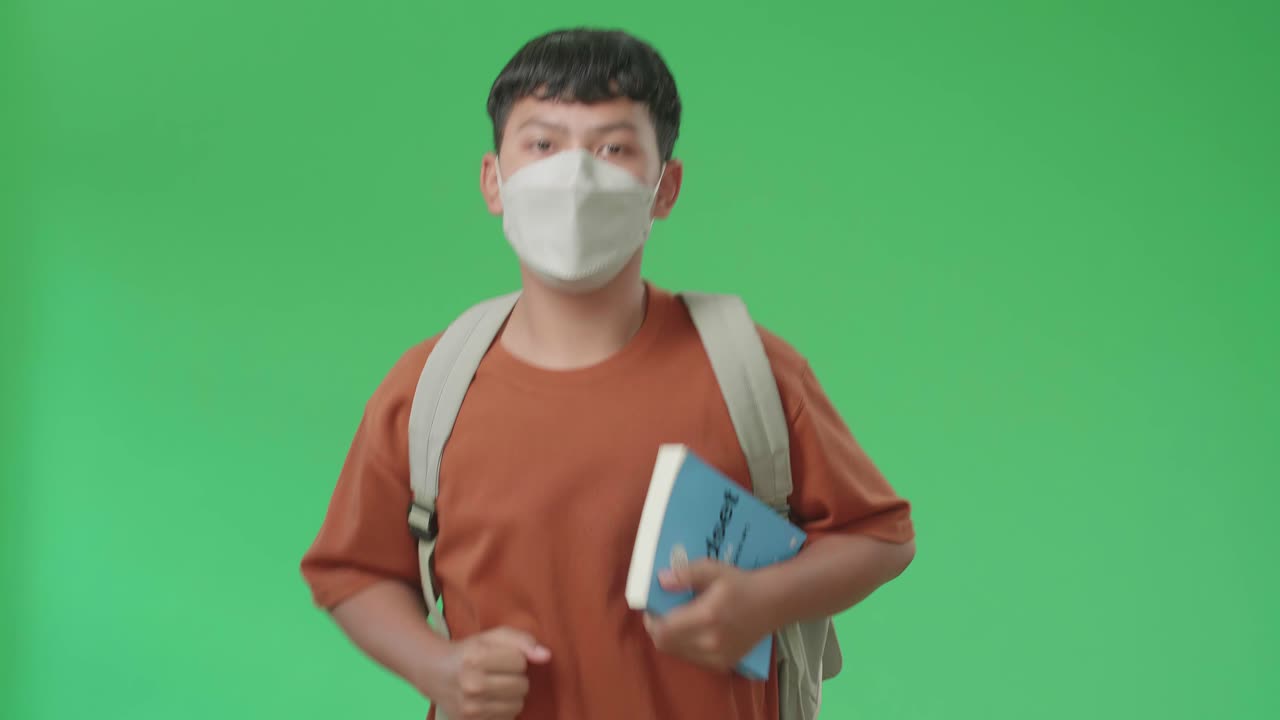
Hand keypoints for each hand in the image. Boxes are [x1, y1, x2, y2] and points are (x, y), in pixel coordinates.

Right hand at [425, 627, 550, 719]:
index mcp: (476, 658)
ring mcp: (471, 708)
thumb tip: (546, 656)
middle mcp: (471, 685)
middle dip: (515, 678)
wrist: (436, 673)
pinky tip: (490, 699)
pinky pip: (508, 718)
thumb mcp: (494, 637)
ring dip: (512, 696)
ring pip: (517, 705)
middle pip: (522, 686)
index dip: (515, 658)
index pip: (520, 662)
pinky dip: (504, 709)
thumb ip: (523, 640)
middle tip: (498, 673)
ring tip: (495, 686)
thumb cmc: (470, 652)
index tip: (500, 658)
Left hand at [643, 560, 773, 672]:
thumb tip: (661, 580)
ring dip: (671, 638)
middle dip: (658, 628)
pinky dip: (686, 646)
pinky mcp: (723, 665)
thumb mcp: (713, 569)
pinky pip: (692, 658)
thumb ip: (686, 574)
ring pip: (677, 652)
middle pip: (665, 644)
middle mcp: (710, 642)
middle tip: (662, 612)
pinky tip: (694, 630)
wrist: (771, 603)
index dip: (651, 620)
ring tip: (678, 620)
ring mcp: (718, 657)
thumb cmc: (739, 583)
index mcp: (707, 616)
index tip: (653, 606)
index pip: (663, 630)